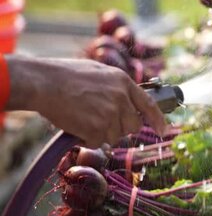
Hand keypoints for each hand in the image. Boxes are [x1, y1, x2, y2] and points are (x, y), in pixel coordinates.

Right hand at [5, 55, 166, 147]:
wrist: (44, 82)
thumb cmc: (64, 75)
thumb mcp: (99, 72)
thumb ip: (115, 87)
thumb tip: (125, 102)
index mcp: (123, 82)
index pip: (149, 104)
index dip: (158, 119)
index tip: (164, 130)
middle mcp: (122, 98)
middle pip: (133, 125)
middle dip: (121, 128)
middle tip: (101, 122)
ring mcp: (111, 114)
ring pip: (115, 136)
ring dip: (101, 133)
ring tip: (83, 117)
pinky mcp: (97, 128)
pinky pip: (97, 142)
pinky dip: (87, 139)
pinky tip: (76, 124)